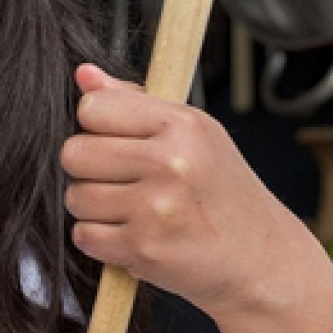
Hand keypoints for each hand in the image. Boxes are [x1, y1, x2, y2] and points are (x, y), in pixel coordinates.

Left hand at [61, 63, 332, 332]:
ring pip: (76, 198)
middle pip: (75, 154)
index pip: (93, 109)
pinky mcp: (143, 249)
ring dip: (93, 209)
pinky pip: (85, 236)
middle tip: (119, 182)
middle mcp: (169, 162)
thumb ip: (133, 104)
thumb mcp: (192, 135)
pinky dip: (100, 241)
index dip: (94, 129)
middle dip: (87, 170)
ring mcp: (154, 208)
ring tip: (130, 211)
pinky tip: (131, 236)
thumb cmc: (220, 194)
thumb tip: (84, 74)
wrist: (257, 258)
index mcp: (181, 125)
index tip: (116, 144)